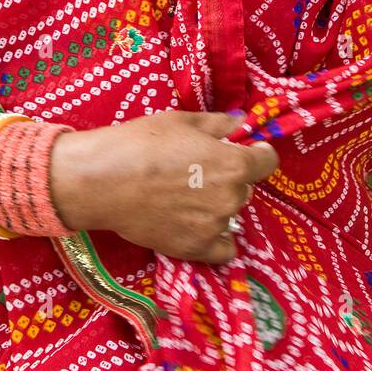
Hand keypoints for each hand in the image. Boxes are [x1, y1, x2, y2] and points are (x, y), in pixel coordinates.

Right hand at [49, 111, 279, 263]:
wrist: (104, 181)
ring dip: (216, 205)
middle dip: (229, 178)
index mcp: (234, 164)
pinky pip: (223, 249)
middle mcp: (231, 197)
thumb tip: (240, 122)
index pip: (268, 161)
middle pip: (245, 187)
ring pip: (229, 214)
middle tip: (198, 172)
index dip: (258, 154)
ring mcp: (215, 226)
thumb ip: (219, 124)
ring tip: (184, 197)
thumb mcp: (183, 121)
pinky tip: (196, 225)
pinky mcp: (195, 249)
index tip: (247, 151)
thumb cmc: (142, 143)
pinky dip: (215, 238)